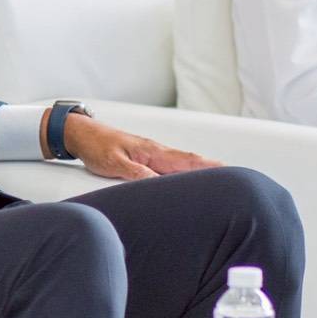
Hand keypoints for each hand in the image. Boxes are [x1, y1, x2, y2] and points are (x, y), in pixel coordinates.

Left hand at [55, 113, 221, 179]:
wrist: (81, 133)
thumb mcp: (114, 163)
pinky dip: (184, 171)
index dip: (208, 168)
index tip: (228, 172)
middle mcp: (156, 151)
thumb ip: (136, 174)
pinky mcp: (145, 158)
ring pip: (181, 164)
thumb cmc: (96, 146)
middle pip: (190, 162)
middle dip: (212, 169)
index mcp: (153, 152)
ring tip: (218, 180)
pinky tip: (187, 179)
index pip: (187, 161)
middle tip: (235, 178)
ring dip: (200, 171)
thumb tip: (158, 184)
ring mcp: (152, 154)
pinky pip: (170, 166)